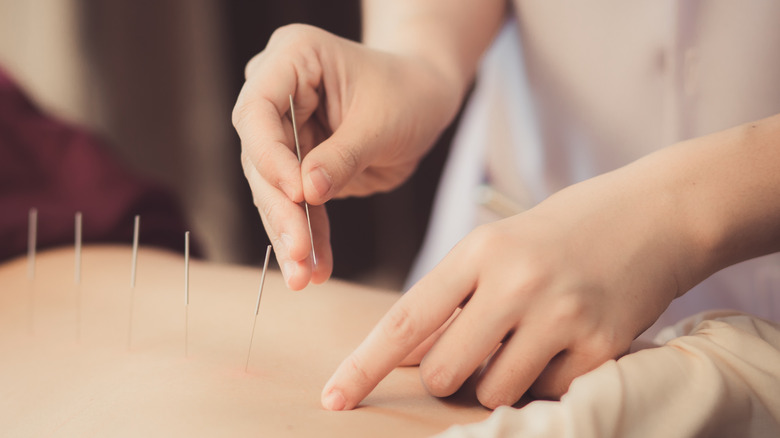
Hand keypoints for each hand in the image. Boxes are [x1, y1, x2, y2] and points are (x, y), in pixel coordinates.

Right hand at [233, 24, 459, 289]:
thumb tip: (306, 195)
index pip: (258, 110)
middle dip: (280, 209)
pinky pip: (297, 206)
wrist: (426, 99)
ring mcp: (285, 131)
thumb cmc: (410, 93)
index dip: (271, 156)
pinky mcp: (299, 164)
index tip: (297, 194)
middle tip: (297, 252)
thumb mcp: (383, 122)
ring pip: (273, 189)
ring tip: (303, 275)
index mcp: (292, 59)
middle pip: (261, 156)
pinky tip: (315, 269)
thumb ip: (343, 156)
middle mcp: (277, 93)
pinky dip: (309, 237)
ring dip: (290, 234)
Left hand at [321, 157, 703, 409]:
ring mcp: (559, 314)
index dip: (364, 365)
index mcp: (478, 250)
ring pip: (493, 391)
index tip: (334, 397)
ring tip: (532, 338)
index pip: (405, 320)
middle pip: (444, 371)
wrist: (654, 212)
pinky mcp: (601, 345)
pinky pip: (548, 393)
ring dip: (501, 379)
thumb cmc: (562, 232)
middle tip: (479, 348)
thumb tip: (407, 355)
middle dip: (449, 376)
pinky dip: (549, 379)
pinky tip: (569, 340)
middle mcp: (514, 280)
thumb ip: (452, 298)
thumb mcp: (498, 246)